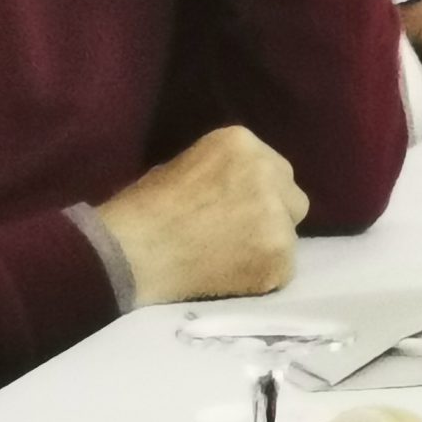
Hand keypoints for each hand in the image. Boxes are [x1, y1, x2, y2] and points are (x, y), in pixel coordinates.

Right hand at [95, 126, 307, 308]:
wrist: (130, 253)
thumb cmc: (144, 210)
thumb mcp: (186, 165)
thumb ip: (224, 172)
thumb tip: (238, 189)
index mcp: (243, 142)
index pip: (274, 169)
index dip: (257, 193)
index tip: (236, 211)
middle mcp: (269, 172)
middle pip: (291, 198)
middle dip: (272, 215)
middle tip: (240, 236)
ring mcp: (277, 215)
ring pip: (288, 234)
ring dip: (265, 246)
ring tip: (227, 261)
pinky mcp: (278, 256)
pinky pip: (281, 269)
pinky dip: (261, 276)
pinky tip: (229, 278)